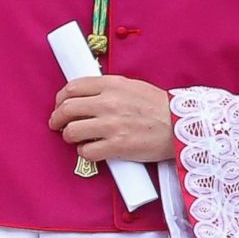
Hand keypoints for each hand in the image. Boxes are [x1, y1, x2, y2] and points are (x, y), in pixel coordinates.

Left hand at [48, 75, 175, 162]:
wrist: (182, 126)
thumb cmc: (159, 107)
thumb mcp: (132, 87)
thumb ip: (108, 89)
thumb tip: (85, 95)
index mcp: (112, 85)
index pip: (72, 87)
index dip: (60, 98)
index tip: (60, 105)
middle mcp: (108, 103)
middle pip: (67, 109)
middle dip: (57, 119)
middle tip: (57, 125)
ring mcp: (111, 125)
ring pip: (72, 131)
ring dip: (69, 136)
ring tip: (75, 138)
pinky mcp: (117, 146)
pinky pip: (86, 151)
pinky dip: (84, 152)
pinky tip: (90, 150)